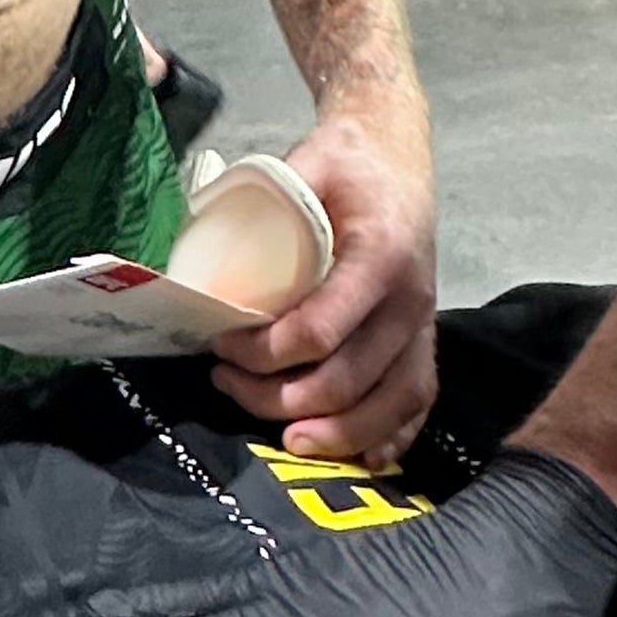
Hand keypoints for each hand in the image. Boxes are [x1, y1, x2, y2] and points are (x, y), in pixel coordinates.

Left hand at [211, 110, 435, 464]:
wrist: (394, 158)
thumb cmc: (344, 165)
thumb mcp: (302, 165)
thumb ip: (257, 204)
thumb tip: (192, 252)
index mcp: (380, 256)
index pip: (321, 330)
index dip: (264, 352)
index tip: (221, 345)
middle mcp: (411, 299)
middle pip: (347, 378)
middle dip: (280, 397)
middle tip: (226, 381)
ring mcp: (423, 325)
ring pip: (388, 404)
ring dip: (334, 433)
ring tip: (281, 438)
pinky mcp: (424, 340)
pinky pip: (418, 402)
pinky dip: (390, 436)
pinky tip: (360, 458)